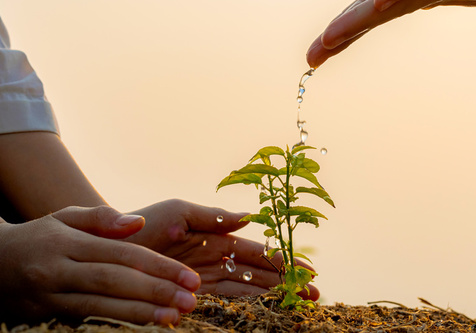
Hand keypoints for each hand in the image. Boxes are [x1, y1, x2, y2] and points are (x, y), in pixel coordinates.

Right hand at [0, 206, 200, 325]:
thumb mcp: (64, 217)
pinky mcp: (45, 315)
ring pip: (101, 305)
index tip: (189, 278)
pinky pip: (87, 318)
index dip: (159, 266)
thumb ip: (102, 219)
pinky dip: (116, 321)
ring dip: (140, 313)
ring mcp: (50, 295)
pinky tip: (142, 324)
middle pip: (115, 281)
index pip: (123, 254)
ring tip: (174, 318)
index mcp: (68, 241)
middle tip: (190, 301)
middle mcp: (58, 269)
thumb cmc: (38, 237)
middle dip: (156, 292)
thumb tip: (138, 223)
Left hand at [125, 199, 319, 299]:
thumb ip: (213, 215)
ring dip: (274, 298)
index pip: (257, 251)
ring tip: (300, 306)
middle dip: (288, 283)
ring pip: (247, 292)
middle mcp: (216, 263)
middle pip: (259, 275)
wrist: (108, 248)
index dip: (283, 260)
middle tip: (316, 293)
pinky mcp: (190, 300)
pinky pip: (224, 305)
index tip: (307, 269)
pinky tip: (266, 313)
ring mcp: (204, 284)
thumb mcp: (179, 212)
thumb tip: (250, 216)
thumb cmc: (143, 224)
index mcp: (217, 238)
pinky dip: (247, 308)